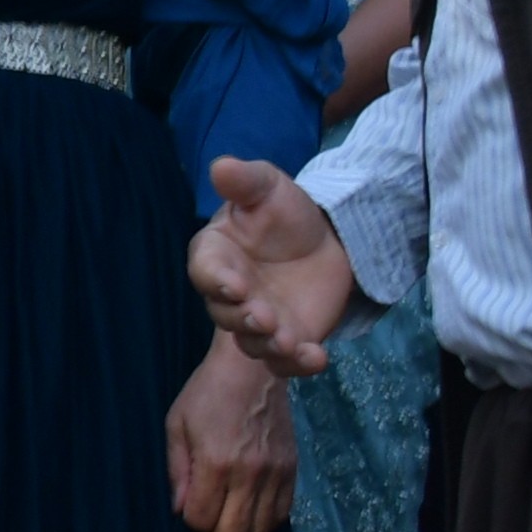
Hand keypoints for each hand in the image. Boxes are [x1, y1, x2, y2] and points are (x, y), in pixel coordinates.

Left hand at [165, 337, 295, 531]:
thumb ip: (178, 471)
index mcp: (216, 462)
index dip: (190, 525)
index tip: (186, 517)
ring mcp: (275, 473)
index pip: (202, 519)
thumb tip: (179, 511)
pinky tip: (249, 516)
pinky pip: (281, 514)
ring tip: (224, 528)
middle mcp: (249, 473)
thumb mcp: (177, 425)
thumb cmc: (207, 393)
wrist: (254, 369)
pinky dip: (264, 525)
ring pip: (260, 530)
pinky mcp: (292, 470)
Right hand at [189, 158, 359, 377]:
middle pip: (226, 315)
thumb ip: (245, 181)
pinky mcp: (287, 340)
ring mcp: (259, 321)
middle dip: (245, 319)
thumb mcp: (269, 187)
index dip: (217, 281)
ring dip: (270, 346)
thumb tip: (221, 166)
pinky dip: (299, 365)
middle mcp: (231, 295)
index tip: (236, 286)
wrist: (325, 240)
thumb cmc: (285, 212)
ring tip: (290, 343)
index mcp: (217, 256)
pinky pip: (286, 362)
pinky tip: (318, 358)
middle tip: (266, 317)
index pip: (205, 272)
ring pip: (254, 344)